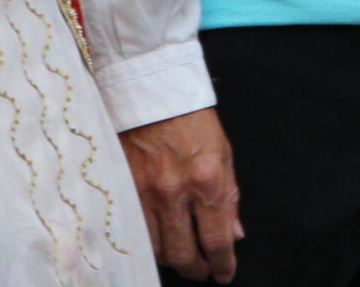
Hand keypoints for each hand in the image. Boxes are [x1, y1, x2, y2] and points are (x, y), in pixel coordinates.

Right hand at [121, 107, 241, 281]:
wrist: (151, 90)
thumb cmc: (193, 119)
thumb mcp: (223, 153)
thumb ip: (230, 196)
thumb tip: (234, 234)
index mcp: (207, 181)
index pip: (216, 240)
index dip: (222, 264)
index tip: (224, 273)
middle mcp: (175, 192)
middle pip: (184, 254)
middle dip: (197, 270)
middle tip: (203, 271)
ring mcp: (146, 192)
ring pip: (156, 248)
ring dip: (171, 260)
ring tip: (181, 258)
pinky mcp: (124, 188)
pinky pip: (135, 230)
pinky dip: (148, 243)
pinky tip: (157, 242)